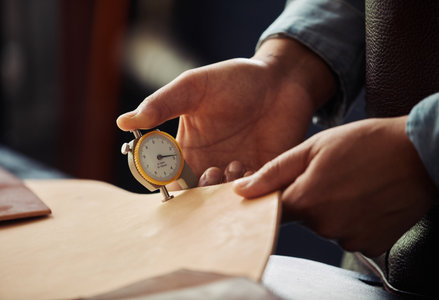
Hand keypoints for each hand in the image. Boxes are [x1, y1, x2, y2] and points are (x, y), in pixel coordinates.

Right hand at [117, 38, 335, 176]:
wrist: (280, 79)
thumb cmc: (234, 79)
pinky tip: (250, 167)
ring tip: (234, 164)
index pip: (166, 176)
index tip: (169, 169)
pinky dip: (249, 189)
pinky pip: (253, 194)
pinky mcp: (264, 174)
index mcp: (188, 149)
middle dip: (198, 192)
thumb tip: (123, 121)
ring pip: (222, 200)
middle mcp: (210, 165)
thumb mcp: (193, 88)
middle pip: (194, 196)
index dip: (163, 178)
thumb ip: (162, 104)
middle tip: (210, 171)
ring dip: (224, 191)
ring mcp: (237, 172)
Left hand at [234, 116, 436, 256]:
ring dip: (331, 208)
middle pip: (301, 217)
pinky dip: (352, 219)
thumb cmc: (365, 143)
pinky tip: (365, 198)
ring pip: (326, 225)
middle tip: (329, 174)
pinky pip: (349, 234)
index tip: (284, 186)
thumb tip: (240, 190)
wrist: (419, 153)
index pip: (271, 211)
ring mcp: (349, 238)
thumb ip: (273, 172)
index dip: (273, 198)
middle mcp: (324, 226)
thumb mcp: (313, 148)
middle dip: (308, 197)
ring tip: (351, 183)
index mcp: (305, 201)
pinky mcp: (371, 243)